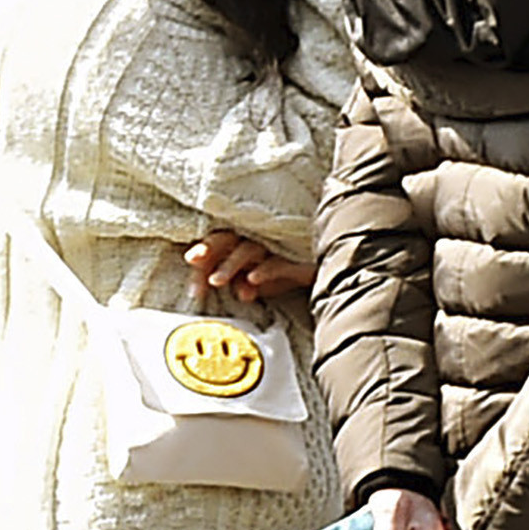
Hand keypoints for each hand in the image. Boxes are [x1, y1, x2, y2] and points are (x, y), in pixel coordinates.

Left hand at [183, 231, 312, 299]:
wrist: (338, 263)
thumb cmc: (295, 266)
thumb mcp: (265, 276)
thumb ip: (247, 282)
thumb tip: (238, 292)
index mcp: (246, 239)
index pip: (218, 243)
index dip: (202, 253)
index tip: (190, 267)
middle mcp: (259, 237)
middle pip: (228, 237)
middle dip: (208, 248)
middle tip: (193, 260)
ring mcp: (277, 244)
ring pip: (248, 249)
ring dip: (230, 265)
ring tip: (218, 281)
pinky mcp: (297, 253)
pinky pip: (277, 261)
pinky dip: (264, 270)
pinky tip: (252, 279)